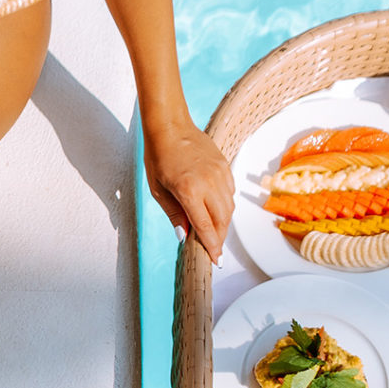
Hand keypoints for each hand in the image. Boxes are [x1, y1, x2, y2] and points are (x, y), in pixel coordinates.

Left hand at [143, 112, 233, 261]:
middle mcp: (208, 183)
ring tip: (213, 230)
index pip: (205, 227)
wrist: (170, 127)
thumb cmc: (159, 157)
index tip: (216, 260)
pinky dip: (225, 204)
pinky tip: (214, 208)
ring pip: (229, 207)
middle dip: (220, 237)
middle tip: (213, 247)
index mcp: (189, 191)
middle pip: (222, 220)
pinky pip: (230, 192)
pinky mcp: (224, 166)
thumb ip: (174, 214)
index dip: (212, 246)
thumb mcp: (158, 190)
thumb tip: (184, 236)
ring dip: (223, 222)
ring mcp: (219, 173)